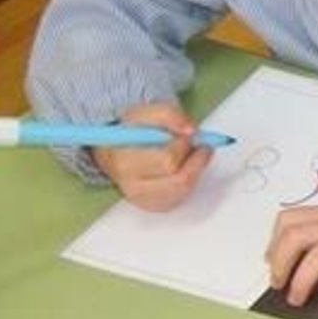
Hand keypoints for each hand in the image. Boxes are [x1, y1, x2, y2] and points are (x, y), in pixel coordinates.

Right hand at [92, 101, 213, 210]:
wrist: (118, 148)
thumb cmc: (132, 131)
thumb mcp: (146, 112)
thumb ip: (169, 115)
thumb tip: (191, 130)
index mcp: (123, 161)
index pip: (166, 161)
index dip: (184, 145)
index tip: (188, 134)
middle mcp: (131, 186)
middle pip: (179, 179)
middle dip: (195, 159)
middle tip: (199, 144)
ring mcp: (143, 199)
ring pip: (184, 188)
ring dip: (196, 169)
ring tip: (193, 154)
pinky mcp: (154, 205)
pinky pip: (183, 195)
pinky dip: (191, 178)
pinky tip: (185, 167)